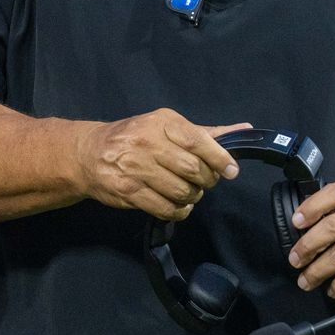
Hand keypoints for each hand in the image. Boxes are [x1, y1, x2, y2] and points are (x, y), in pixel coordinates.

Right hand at [74, 110, 248, 220]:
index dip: (219, 158)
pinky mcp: (127, 191)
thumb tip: (244, 129)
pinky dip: (178, 211)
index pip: (197, 141)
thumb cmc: (134, 137)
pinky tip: (177, 205)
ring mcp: (135, 168)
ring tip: (189, 192)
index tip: (231, 170)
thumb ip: (204, 132)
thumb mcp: (166, 126)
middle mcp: (147, 143)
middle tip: (205, 181)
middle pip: (192, 169)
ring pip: (180, 191)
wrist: (89, 154)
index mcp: (161, 123)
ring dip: (192, 197)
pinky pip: (164, 208)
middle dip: (206, 180)